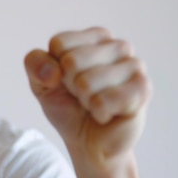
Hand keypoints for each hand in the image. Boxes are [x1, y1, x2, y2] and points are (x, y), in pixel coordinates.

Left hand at [24, 27, 150, 164]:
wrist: (88, 141)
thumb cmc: (67, 105)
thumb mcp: (40, 82)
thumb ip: (35, 64)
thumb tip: (53, 71)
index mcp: (94, 36)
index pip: (59, 43)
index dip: (54, 68)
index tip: (65, 79)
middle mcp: (117, 45)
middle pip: (71, 61)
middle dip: (70, 86)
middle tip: (82, 95)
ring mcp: (134, 65)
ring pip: (87, 82)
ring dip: (84, 100)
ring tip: (95, 104)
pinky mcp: (143, 89)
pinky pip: (104, 100)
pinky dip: (98, 112)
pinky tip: (107, 114)